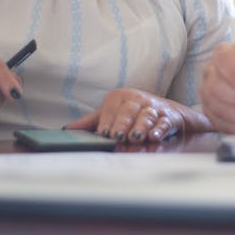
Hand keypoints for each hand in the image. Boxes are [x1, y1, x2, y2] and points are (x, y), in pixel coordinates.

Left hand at [64, 89, 185, 143]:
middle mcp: (137, 99)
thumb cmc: (132, 113)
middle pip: (128, 111)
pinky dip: (159, 129)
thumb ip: (91, 122)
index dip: (107, 122)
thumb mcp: (110, 113)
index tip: (103, 133)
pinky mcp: (167, 117)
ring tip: (135, 137)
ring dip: (141, 126)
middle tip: (117, 136)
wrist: (164, 111)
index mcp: (120, 97)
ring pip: (146, 116)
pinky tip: (154, 136)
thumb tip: (67, 129)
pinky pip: (163, 122)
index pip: (111, 109)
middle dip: (123, 124)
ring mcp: (153, 107)